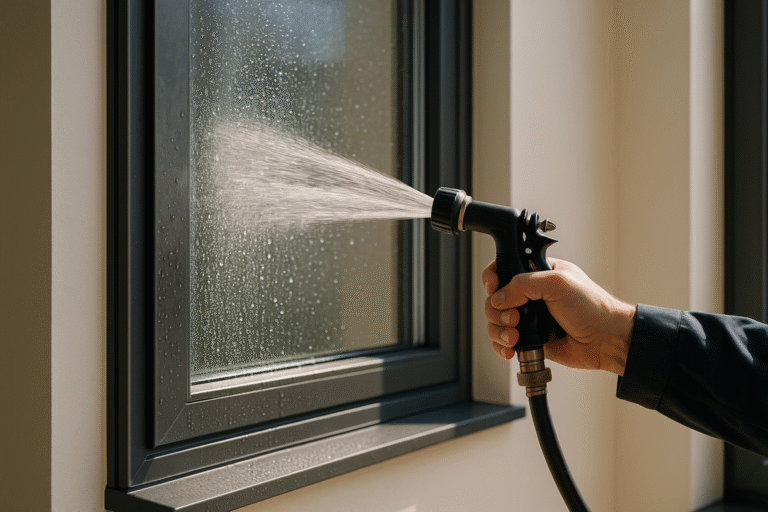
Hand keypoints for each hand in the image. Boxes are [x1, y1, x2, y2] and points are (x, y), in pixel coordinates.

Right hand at [482, 258, 635, 375]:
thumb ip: (523, 284)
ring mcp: (529, 317)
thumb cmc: (593, 308)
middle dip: (497, 310)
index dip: (493, 278)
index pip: (504, 268)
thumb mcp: (558, 284)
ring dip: (499, 330)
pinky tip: (511, 348)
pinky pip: (504, 341)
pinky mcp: (531, 338)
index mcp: (538, 273)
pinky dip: (502, 346)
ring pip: (496, 322)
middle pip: (495, 298)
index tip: (494, 288)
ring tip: (515, 337)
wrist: (607, 341)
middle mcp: (531, 295)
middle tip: (514, 317)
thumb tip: (499, 297)